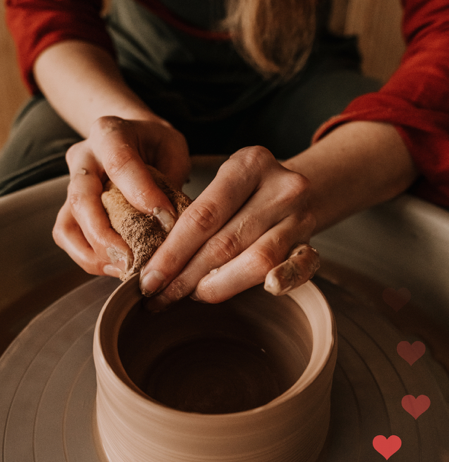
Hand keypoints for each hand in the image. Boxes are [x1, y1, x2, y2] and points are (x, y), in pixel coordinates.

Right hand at [53, 116, 190, 276]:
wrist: (133, 136)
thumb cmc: (155, 143)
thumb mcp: (172, 148)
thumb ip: (171, 179)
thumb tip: (170, 224)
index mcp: (109, 133)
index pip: (120, 163)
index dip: (141, 193)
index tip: (165, 218)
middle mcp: (83, 158)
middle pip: (82, 199)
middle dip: (107, 236)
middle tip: (134, 258)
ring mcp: (72, 185)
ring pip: (67, 226)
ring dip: (94, 254)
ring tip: (125, 267)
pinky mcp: (70, 208)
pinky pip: (68, 238)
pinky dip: (89, 258)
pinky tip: (115, 265)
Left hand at [139, 145, 314, 307]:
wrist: (298, 187)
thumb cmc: (246, 191)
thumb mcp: (223, 184)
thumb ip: (197, 215)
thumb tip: (157, 267)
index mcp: (249, 163)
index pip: (203, 216)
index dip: (172, 253)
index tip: (149, 279)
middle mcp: (280, 186)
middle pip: (225, 241)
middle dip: (186, 276)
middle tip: (160, 297)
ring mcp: (301, 215)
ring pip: (258, 260)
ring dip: (219, 286)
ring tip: (192, 296)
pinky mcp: (314, 242)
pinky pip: (301, 267)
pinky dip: (284, 280)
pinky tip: (266, 290)